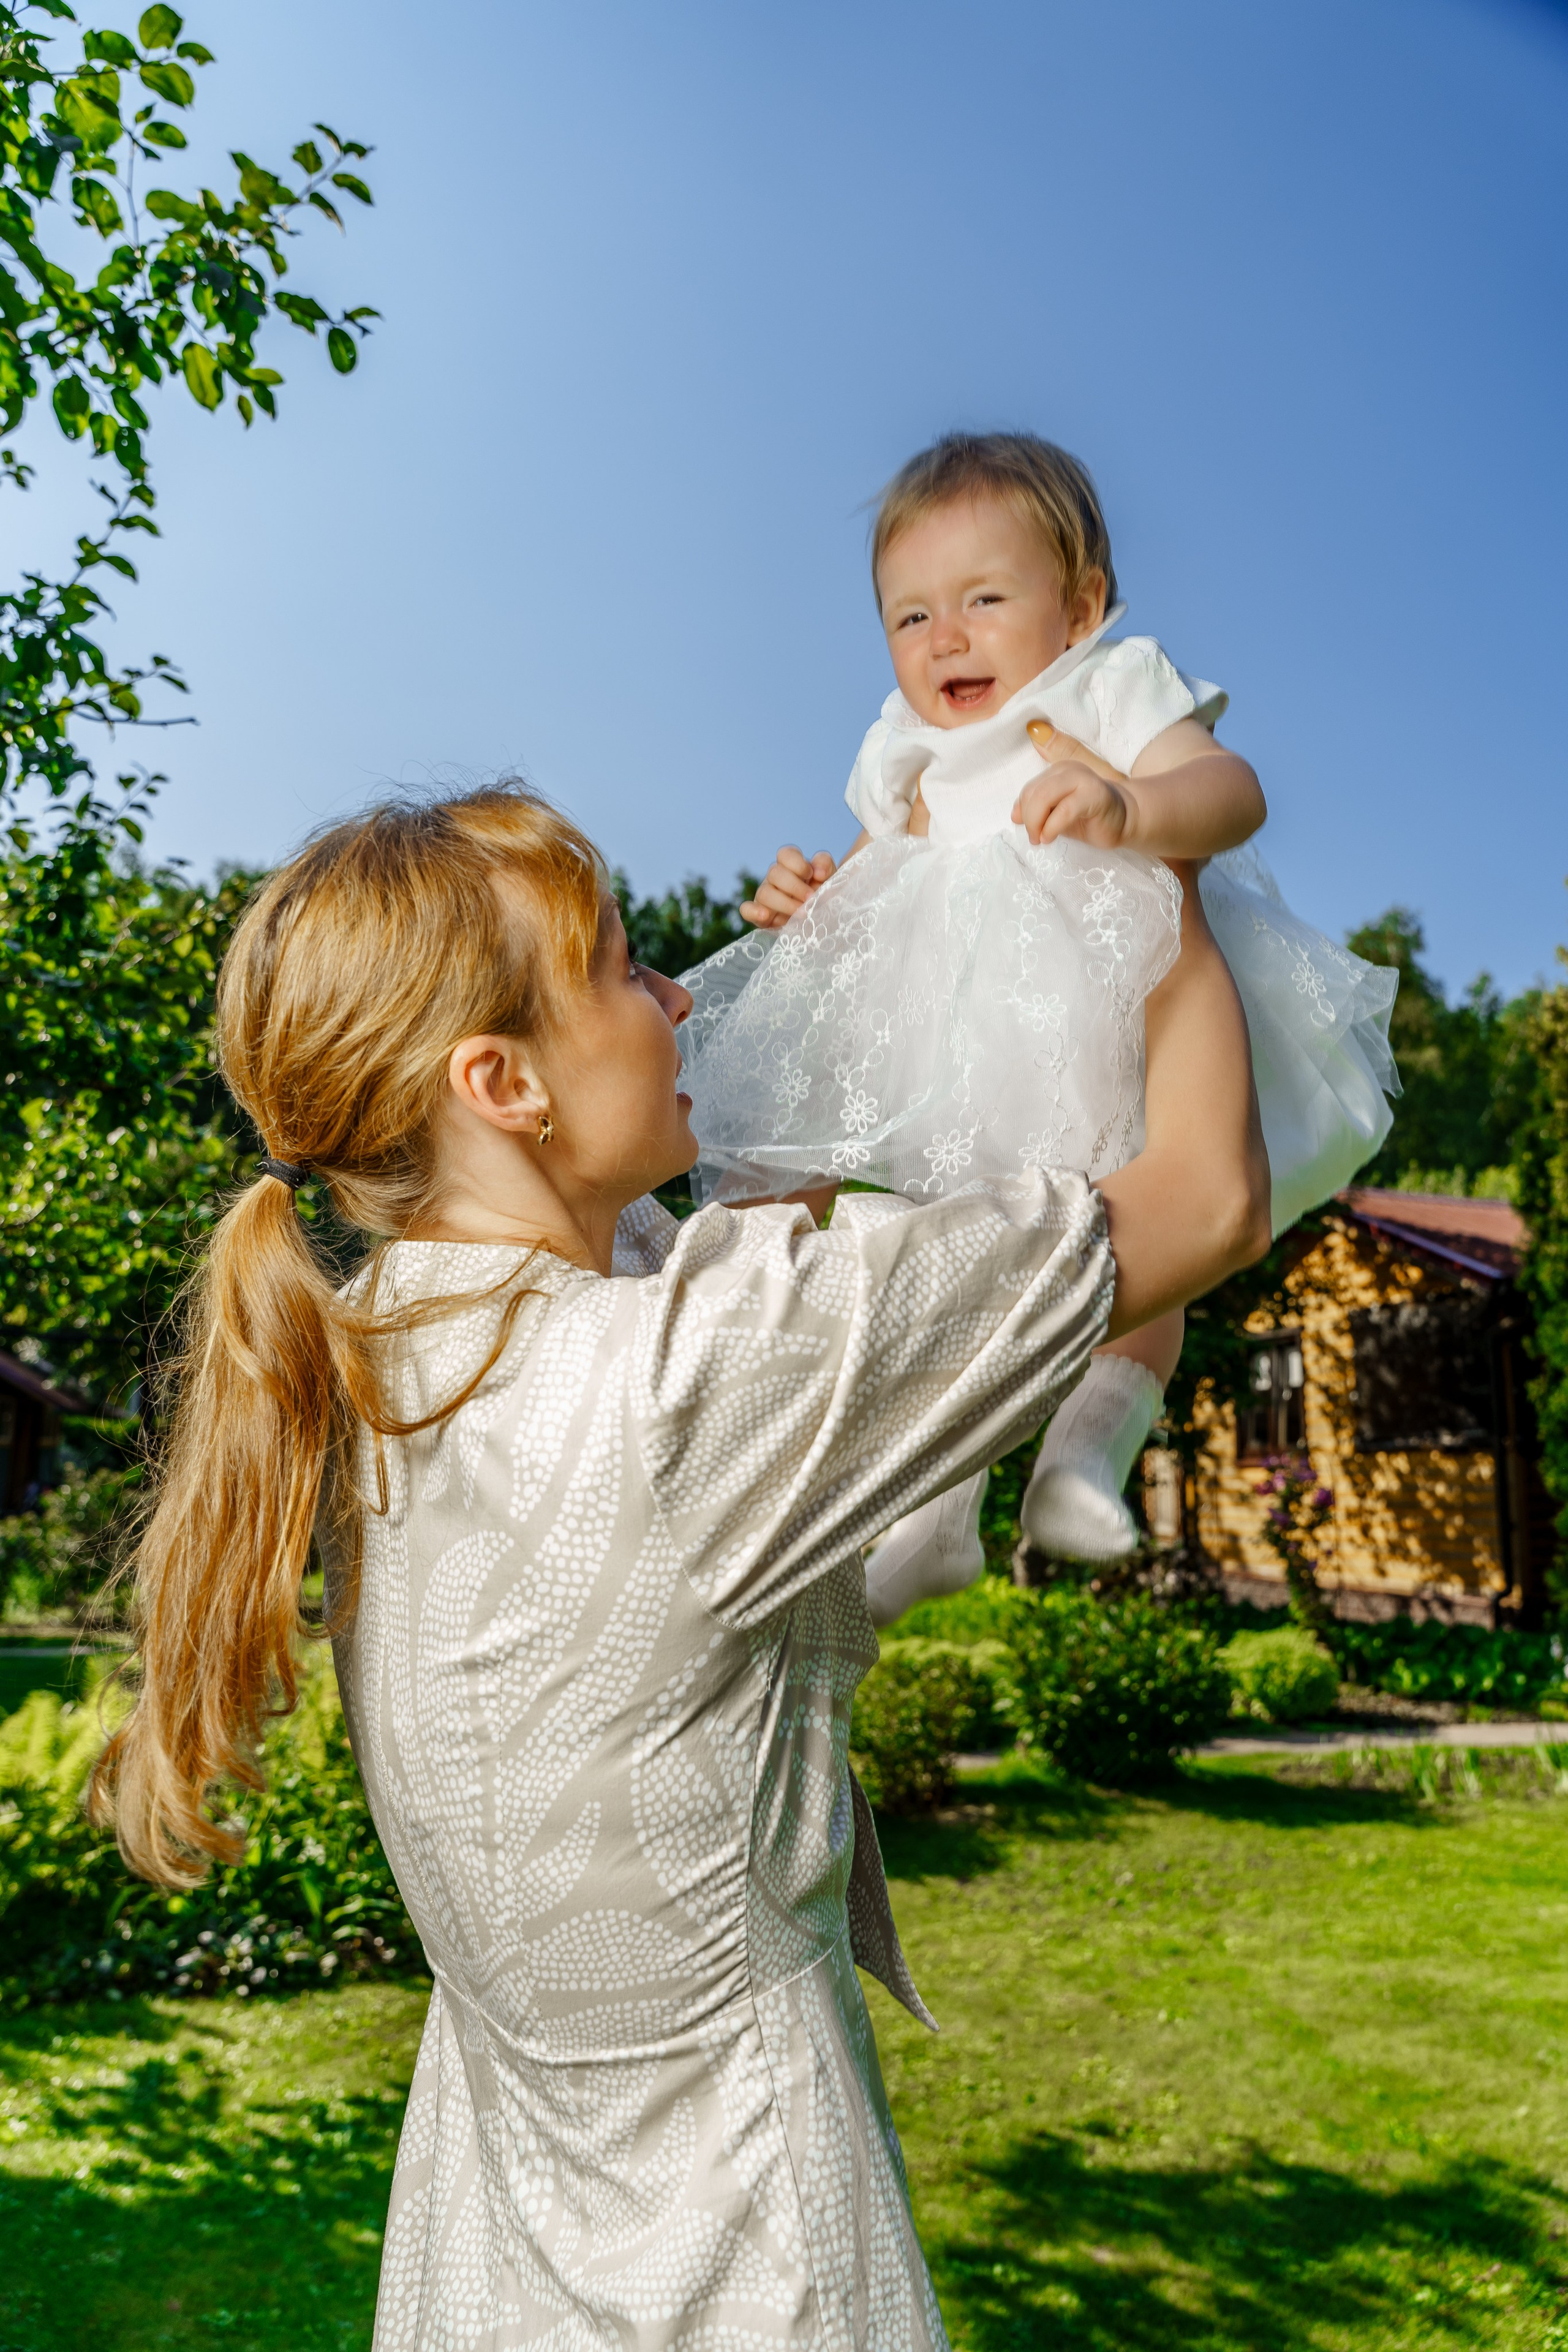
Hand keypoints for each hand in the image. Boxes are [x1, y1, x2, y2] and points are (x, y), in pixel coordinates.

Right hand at [739, 845, 836, 929]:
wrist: (822, 921)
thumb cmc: (825, 896)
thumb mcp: (832, 878)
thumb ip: (825, 866)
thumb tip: (818, 871)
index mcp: (792, 866)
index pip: (785, 854)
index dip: (797, 863)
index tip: (811, 875)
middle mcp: (776, 878)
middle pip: (774, 873)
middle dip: (794, 887)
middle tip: (811, 899)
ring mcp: (766, 896)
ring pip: (764, 892)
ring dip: (784, 903)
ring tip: (802, 914)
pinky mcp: (760, 915)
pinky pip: (746, 910)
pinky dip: (753, 912)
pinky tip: (765, 915)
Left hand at [1013, 719, 1133, 848]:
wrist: (1123, 821)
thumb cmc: (1088, 818)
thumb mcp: (1055, 815)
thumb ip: (1035, 811)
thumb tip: (1014, 816)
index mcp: (1056, 771)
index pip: (1029, 790)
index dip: (1023, 812)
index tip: (1028, 830)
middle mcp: (1068, 769)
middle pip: (1033, 792)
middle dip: (1028, 819)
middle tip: (1034, 838)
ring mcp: (1082, 779)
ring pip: (1044, 796)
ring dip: (1036, 823)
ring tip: (1041, 839)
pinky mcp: (1095, 794)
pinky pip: (1064, 810)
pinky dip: (1051, 827)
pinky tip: (1050, 838)